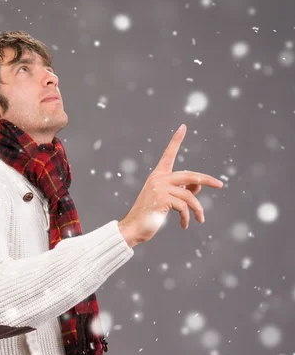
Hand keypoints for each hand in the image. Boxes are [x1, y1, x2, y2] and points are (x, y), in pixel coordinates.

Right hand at [118, 124, 222, 245]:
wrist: (133, 228)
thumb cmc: (149, 215)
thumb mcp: (166, 200)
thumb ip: (182, 190)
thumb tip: (199, 185)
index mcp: (157, 175)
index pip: (168, 154)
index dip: (176, 140)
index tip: (183, 127)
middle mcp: (158, 178)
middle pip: (190, 175)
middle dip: (207, 180)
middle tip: (220, 184)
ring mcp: (159, 188)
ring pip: (189, 195)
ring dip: (198, 209)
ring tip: (200, 219)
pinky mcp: (162, 199)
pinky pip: (184, 207)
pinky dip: (187, 217)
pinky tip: (185, 225)